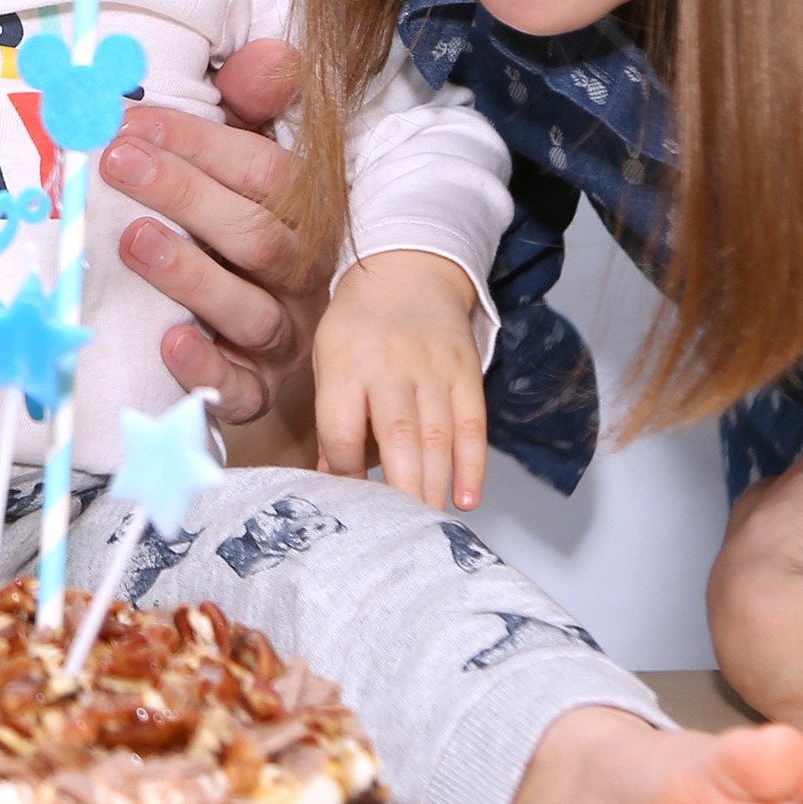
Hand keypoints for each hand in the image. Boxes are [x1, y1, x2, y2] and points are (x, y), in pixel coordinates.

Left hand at [101, 39, 324, 423]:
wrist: (273, 349)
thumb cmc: (245, 233)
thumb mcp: (254, 159)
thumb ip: (257, 104)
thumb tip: (273, 53)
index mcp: (302, 212)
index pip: (263, 171)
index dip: (200, 142)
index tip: (133, 121)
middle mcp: (299, 273)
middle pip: (252, 234)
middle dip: (183, 193)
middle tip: (115, 162)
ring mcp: (281, 335)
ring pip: (247, 308)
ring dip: (189, 274)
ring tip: (133, 239)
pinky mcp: (258, 392)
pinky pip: (240, 388)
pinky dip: (206, 369)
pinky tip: (169, 345)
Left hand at [313, 251, 488, 507]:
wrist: (409, 271)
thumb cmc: (358, 325)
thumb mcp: (328, 360)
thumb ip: (330, 419)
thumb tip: (328, 478)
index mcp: (346, 364)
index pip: (342, 430)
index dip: (344, 474)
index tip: (349, 506)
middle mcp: (390, 367)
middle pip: (398, 439)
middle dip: (400, 492)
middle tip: (398, 533)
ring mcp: (433, 369)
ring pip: (437, 439)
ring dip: (434, 488)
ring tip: (427, 527)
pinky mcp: (467, 372)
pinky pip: (473, 426)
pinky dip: (473, 466)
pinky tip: (466, 498)